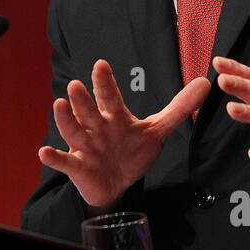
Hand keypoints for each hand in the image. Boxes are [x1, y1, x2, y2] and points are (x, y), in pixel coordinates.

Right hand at [39, 59, 209, 208]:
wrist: (118, 185)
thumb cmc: (132, 151)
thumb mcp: (158, 130)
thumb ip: (180, 107)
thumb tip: (206, 82)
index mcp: (115, 117)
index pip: (110, 97)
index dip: (105, 83)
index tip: (101, 65)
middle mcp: (97, 128)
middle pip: (90, 111)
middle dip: (83, 100)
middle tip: (76, 85)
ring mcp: (85, 146)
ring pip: (74, 130)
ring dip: (66, 120)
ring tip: (59, 105)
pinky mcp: (77, 167)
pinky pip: (64, 161)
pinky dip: (54, 157)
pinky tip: (44, 152)